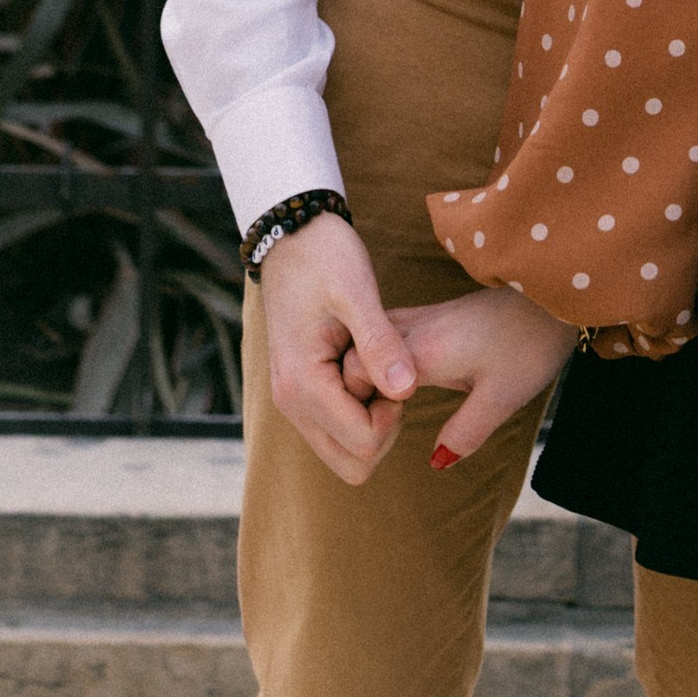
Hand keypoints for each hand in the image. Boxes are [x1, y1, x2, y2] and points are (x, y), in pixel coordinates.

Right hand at [259, 212, 418, 485]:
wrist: (291, 233)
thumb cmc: (324, 255)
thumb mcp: (357, 291)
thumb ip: (380, 343)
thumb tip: (406, 392)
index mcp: (303, 385)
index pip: (362, 444)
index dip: (394, 417)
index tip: (399, 370)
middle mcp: (291, 403)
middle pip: (352, 463)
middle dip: (384, 430)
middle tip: (393, 374)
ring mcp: (293, 400)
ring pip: (343, 450)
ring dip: (372, 421)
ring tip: (381, 366)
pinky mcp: (302, 390)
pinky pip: (336, 427)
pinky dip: (360, 410)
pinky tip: (369, 365)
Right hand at [344, 287, 578, 468]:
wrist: (553, 292)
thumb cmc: (532, 345)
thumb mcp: (503, 398)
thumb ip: (466, 432)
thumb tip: (435, 463)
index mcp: (425, 350)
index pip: (356, 372)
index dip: (355, 403)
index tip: (381, 425)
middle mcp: (416, 329)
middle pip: (355, 356)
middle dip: (354, 393)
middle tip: (382, 423)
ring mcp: (425, 317)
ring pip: (371, 343)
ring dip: (368, 374)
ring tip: (387, 407)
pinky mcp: (437, 315)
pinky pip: (390, 334)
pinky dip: (384, 358)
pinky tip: (401, 379)